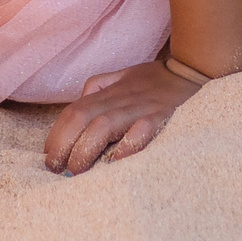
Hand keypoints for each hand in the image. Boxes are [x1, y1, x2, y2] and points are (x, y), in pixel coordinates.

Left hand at [42, 60, 203, 174]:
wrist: (193, 70)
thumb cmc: (154, 80)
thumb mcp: (122, 76)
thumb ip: (99, 87)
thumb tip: (77, 101)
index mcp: (107, 92)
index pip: (72, 111)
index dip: (56, 134)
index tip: (48, 156)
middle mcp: (118, 99)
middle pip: (81, 117)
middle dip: (63, 144)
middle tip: (56, 168)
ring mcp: (139, 108)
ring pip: (103, 126)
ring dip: (85, 149)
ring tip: (77, 170)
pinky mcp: (160, 117)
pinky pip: (140, 132)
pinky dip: (126, 146)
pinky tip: (116, 162)